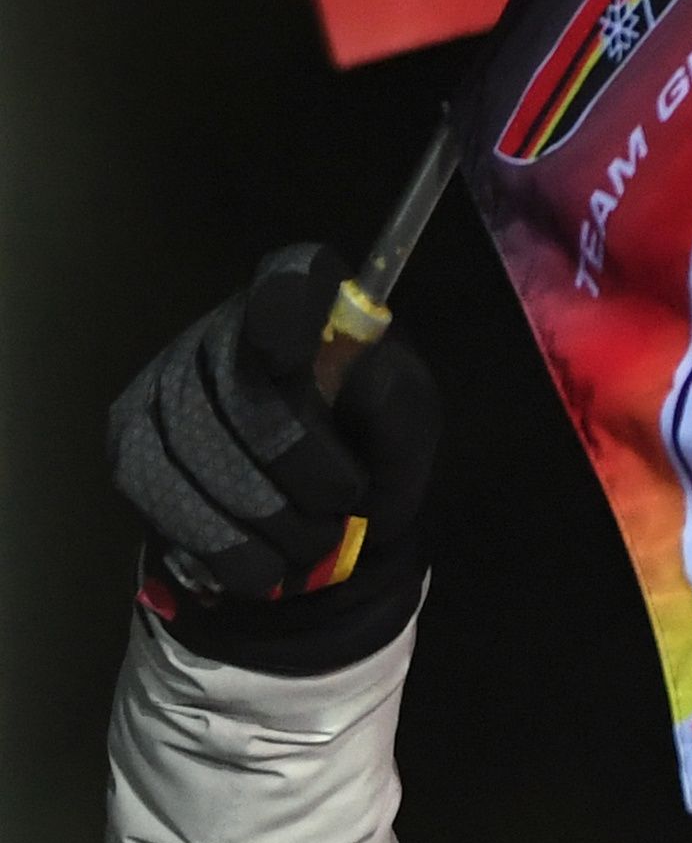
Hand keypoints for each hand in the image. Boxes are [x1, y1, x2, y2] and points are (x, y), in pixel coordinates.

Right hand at [107, 243, 439, 672]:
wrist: (322, 516)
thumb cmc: (371, 453)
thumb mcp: (407, 434)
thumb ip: (393, 407)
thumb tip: (364, 374)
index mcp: (310, 306)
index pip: (292, 278)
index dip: (284, 312)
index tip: (295, 360)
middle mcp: (226, 326)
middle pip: (243, 389)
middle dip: (302, 471)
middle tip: (341, 511)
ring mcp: (168, 378)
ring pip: (199, 450)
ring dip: (269, 518)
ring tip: (312, 542)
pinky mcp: (133, 436)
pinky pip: (159, 491)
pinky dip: (223, 543)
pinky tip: (264, 563)